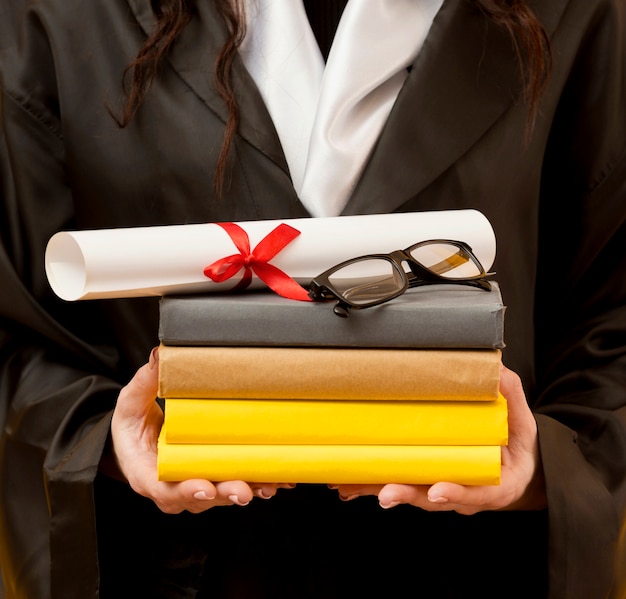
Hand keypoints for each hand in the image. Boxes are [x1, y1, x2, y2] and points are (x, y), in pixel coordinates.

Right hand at [110, 347, 290, 513]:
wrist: (137, 444)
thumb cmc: (132, 427)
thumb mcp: (131, 404)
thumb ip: (145, 384)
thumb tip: (160, 356)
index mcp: (147, 475)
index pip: (166, 490)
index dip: (186, 491)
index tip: (204, 485)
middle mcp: (173, 489)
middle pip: (201, 497)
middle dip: (225, 494)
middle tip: (244, 490)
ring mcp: (196, 489)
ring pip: (223, 496)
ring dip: (248, 491)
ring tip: (269, 485)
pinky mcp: (215, 482)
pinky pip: (237, 486)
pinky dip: (258, 484)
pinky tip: (280, 481)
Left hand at [329, 364, 546, 513]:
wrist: (515, 470)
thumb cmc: (517, 447)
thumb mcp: (523, 424)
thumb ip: (511, 397)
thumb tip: (496, 368)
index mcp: (494, 485)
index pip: (476, 493)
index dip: (456, 493)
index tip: (438, 490)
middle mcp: (464, 494)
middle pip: (433, 498)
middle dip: (408, 495)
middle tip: (386, 493)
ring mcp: (441, 491)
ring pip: (410, 494)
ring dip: (380, 490)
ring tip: (352, 487)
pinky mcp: (423, 483)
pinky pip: (399, 485)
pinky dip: (373, 485)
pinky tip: (348, 485)